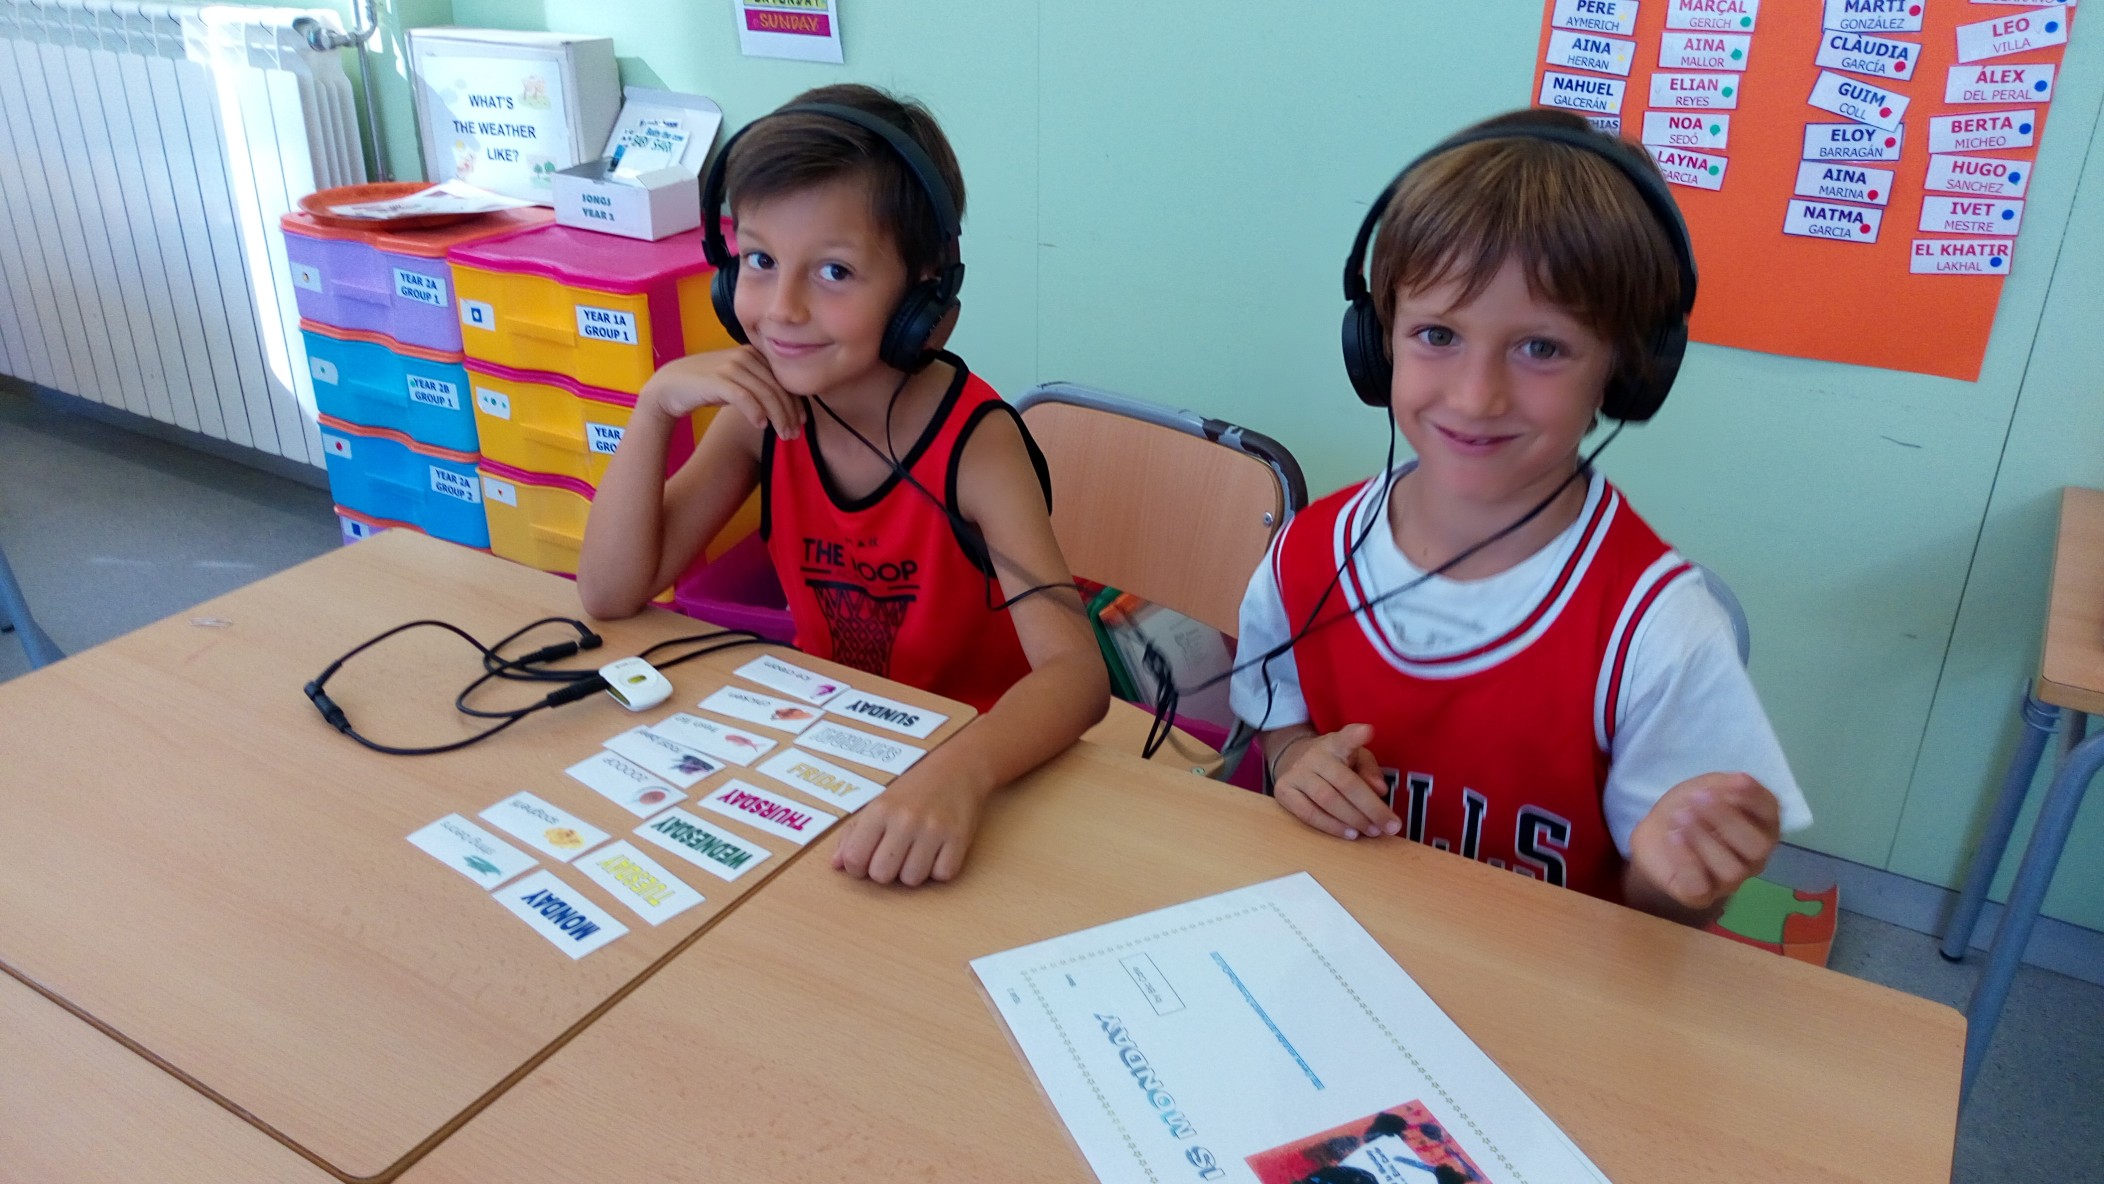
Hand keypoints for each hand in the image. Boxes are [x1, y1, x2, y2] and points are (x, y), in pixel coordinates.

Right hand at [641, 346, 800, 437]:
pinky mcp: (716, 380)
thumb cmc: (707, 387)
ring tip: (782, 436)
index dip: (796, 402)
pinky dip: (756, 412)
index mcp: (753, 354)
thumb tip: (788, 406)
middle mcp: (744, 356)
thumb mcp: (738, 382)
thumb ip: (760, 386)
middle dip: (789, 413)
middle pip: (777, 387)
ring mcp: (730, 366)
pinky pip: (744, 396)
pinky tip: (762, 426)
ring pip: (765, 393)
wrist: (670, 386)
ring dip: (778, 417)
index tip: (802, 422)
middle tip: (794, 435)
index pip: (783, 379)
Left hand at [830, 770, 989, 886]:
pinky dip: (940, 869)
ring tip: (918, 852)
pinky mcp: (959, 837)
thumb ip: (853, 834)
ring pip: (912, 880)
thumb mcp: (879, 804)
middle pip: (882, 875)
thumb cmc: (913, 791)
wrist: (958, 769)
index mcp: (880, 810)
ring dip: (913, 872)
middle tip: (895, 856)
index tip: (868, 859)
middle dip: (886, 872)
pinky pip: (942, 875)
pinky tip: (939, 852)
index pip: (854, 858)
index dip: (858, 868)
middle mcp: (905, 819)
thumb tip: (837, 864)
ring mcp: (934, 829)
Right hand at [1271, 724, 1401, 840]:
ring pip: (1327, 801)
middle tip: (1390, 826)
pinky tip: (1349, 833)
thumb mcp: (1355, 757)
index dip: (1356, 736)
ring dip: (1353, 820)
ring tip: (1372, 831)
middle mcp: (1314, 756)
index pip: (1345, 738)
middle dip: (1371, 808)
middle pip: (1345, 783)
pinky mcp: (1283, 792)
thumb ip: (1370, 770)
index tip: (1367, 731)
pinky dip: (1331, 826)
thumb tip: (1380, 790)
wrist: (1291, 759)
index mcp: (1335, 744)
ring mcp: (1296, 774)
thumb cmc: (1333, 762)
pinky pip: (1308, 814)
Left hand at [1626, 772, 1780, 914]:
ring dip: (1704, 838)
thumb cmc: (1689, 809)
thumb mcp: (1706, 788)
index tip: (1733, 782)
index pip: (1771, 815)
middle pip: (1758, 847)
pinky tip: (1674, 836)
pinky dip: (1686, 859)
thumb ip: (1726, 785)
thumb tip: (1742, 780)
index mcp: (1761, 827)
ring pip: (1731, 869)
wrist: (1654, 835)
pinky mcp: (1700, 896)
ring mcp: (1729, 880)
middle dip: (1728, 819)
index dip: (1755, 798)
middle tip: (1699, 800)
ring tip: (1681, 816)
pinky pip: (1699, 886)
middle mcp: (1753, 858)